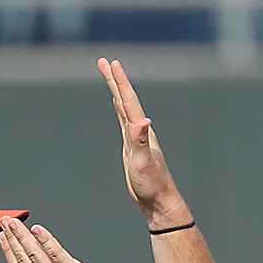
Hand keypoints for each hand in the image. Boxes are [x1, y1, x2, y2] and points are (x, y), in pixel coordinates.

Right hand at [0, 218, 126, 262]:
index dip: (8, 250)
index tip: (4, 237)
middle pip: (22, 258)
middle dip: (12, 238)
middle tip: (6, 222)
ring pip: (34, 253)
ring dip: (22, 235)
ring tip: (15, 222)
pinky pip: (56, 253)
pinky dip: (45, 239)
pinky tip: (37, 229)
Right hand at [98, 57, 189, 228]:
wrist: (158, 201)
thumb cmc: (152, 184)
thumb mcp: (144, 163)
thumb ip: (141, 142)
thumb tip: (143, 121)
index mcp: (141, 131)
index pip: (129, 101)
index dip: (120, 82)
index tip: (112, 64)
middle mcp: (140, 131)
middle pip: (125, 99)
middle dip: (115, 80)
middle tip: (104, 61)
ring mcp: (136, 138)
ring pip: (124, 108)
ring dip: (116, 91)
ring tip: (109, 75)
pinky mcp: (132, 147)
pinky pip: (123, 121)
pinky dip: (119, 110)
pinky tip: (118, 106)